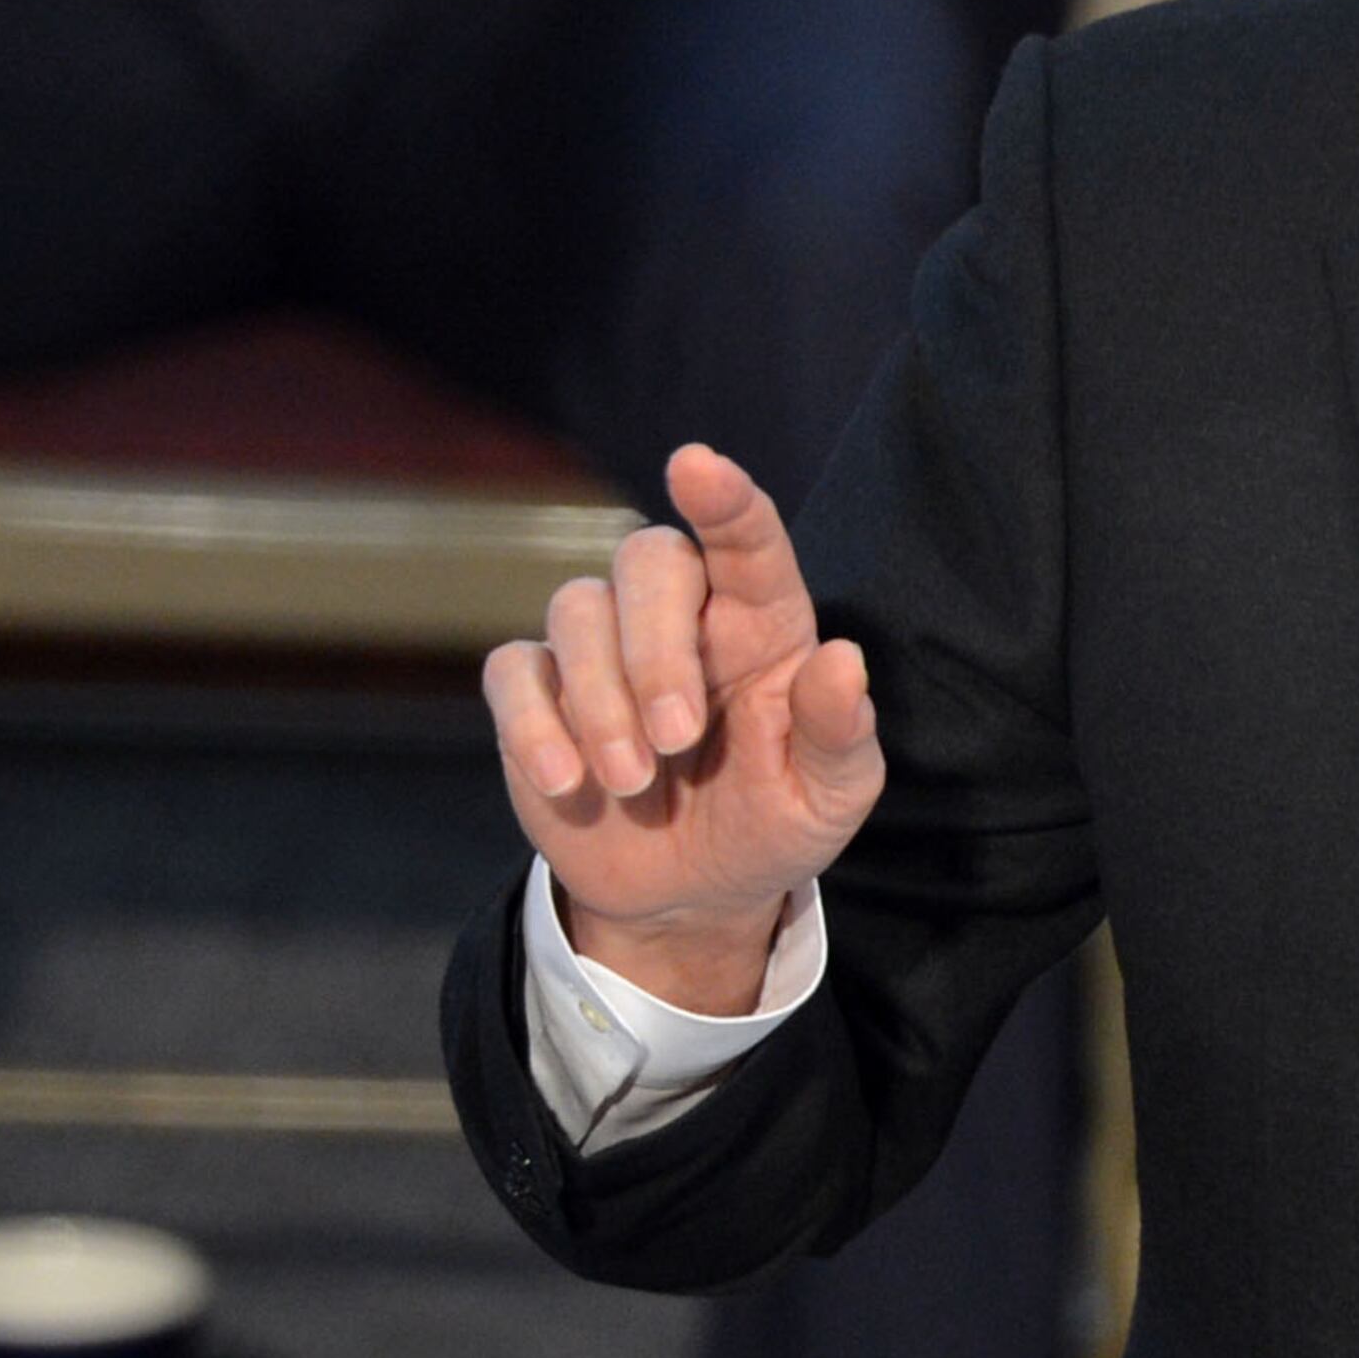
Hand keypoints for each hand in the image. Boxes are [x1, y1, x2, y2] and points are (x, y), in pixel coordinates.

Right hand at [481, 446, 886, 1014]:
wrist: (690, 892)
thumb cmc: (772, 822)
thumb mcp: (827, 798)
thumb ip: (839, 734)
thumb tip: (844, 660)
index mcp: (762, 624)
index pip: (747, 541)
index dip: (725, 500)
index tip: (696, 465)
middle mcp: (681, 616)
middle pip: (648, 559)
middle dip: (655, 648)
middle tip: (677, 739)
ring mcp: (600, 648)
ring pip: (576, 609)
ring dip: (602, 703)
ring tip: (634, 783)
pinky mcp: (537, 693)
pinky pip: (514, 669)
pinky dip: (536, 724)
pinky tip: (569, 782)